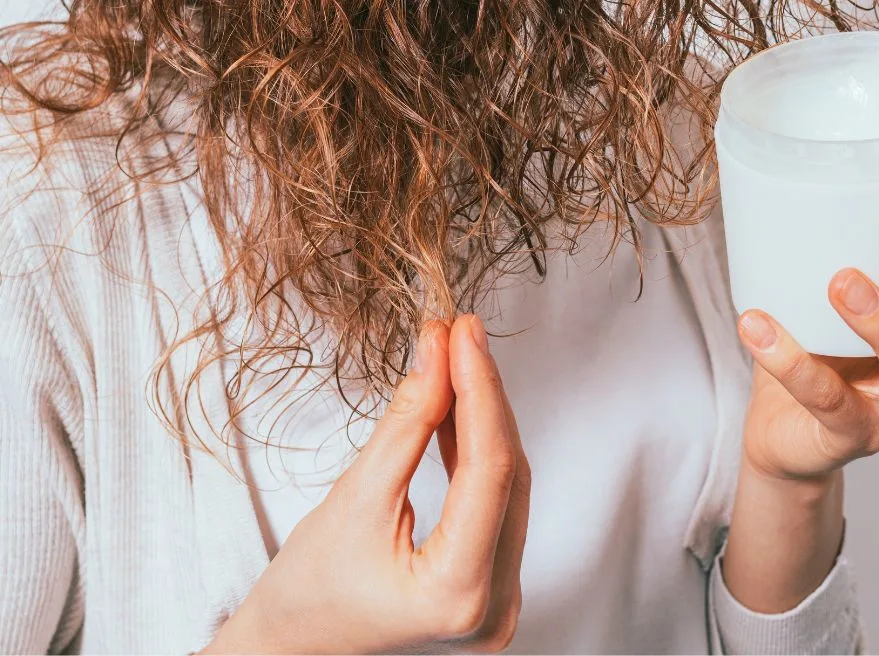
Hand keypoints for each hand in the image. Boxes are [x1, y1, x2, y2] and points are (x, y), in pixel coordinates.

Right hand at [203, 314, 530, 653]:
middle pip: (508, 477)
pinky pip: (495, 505)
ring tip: (457, 360)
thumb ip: (406, 424)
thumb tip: (438, 354)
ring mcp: (499, 603)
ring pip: (507, 488)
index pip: (491, 471)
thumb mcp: (354, 498)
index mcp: (459, 595)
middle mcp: (495, 608)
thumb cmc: (305, 593)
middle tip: (459, 335)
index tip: (463, 334)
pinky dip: (476, 454)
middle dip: (483, 398)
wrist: (291, 650)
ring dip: (483, 420)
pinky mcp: (490, 587)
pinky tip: (459, 409)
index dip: (480, 390)